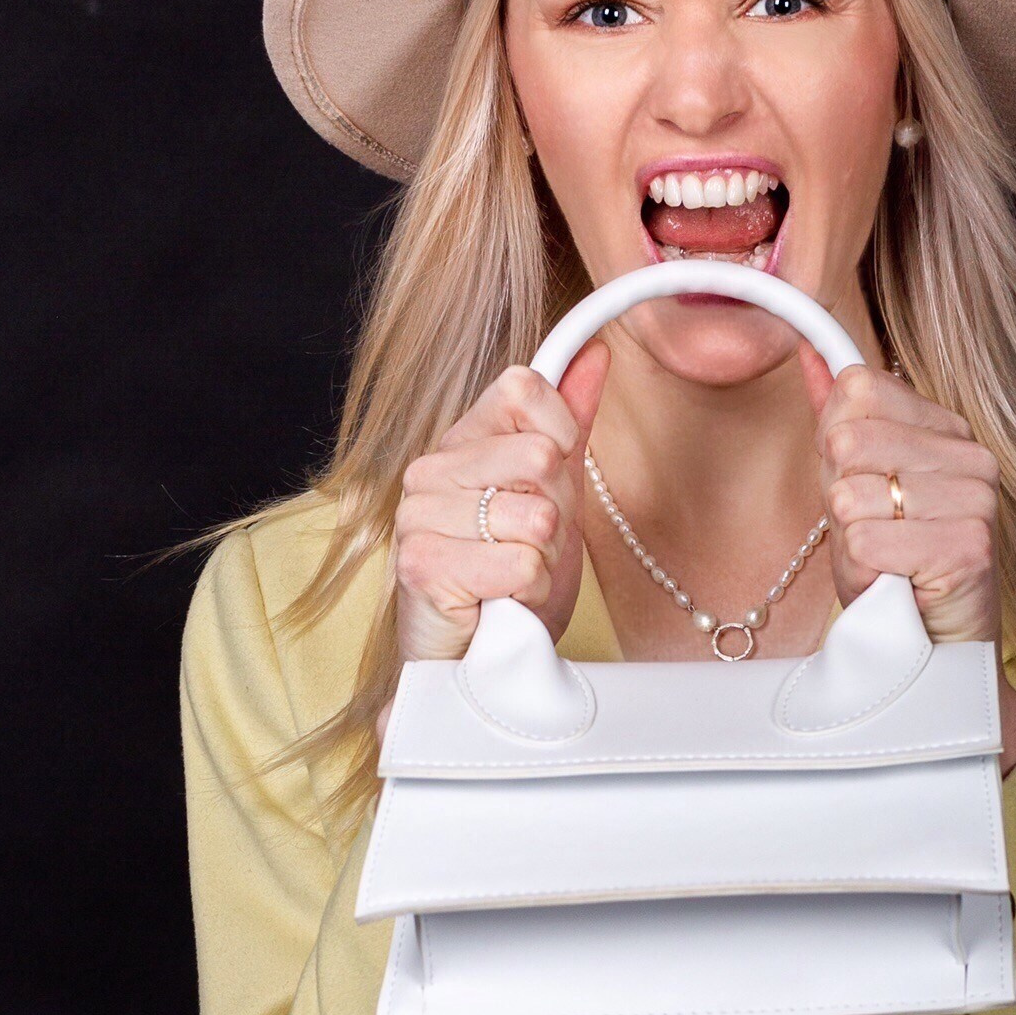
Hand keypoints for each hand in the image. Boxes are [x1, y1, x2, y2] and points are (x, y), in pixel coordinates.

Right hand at [390, 340, 610, 667]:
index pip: (525, 389)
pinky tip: (502, 600)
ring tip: (513, 577)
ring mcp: (419, 517)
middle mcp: (429, 470)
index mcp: (459, 442)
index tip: (553, 483)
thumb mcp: (554, 494)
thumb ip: (570, 423)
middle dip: (556, 512)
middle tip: (531, 545)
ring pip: (535, 517)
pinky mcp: (421, 566)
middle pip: (538, 455)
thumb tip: (596, 354)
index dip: (562, 436)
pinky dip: (528, 591)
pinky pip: (520, 563)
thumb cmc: (509, 581)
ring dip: (542, 559)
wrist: (478, 660)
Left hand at [796, 349, 1015, 770]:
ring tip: (885, 565)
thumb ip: (838, 416)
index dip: (835, 450)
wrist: (931, 654)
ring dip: (852, 543)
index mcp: (949, 429)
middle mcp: (973, 456)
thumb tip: (806, 348)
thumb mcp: (856, 485)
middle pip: (848, 440)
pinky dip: (863, 573)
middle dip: (841, 498)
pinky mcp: (967, 547)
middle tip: (874, 536)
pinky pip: (866, 542)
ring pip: (852, 496)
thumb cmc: (895, 571)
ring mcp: (976, 500)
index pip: (857, 389)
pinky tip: (894, 586)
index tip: (862, 493)